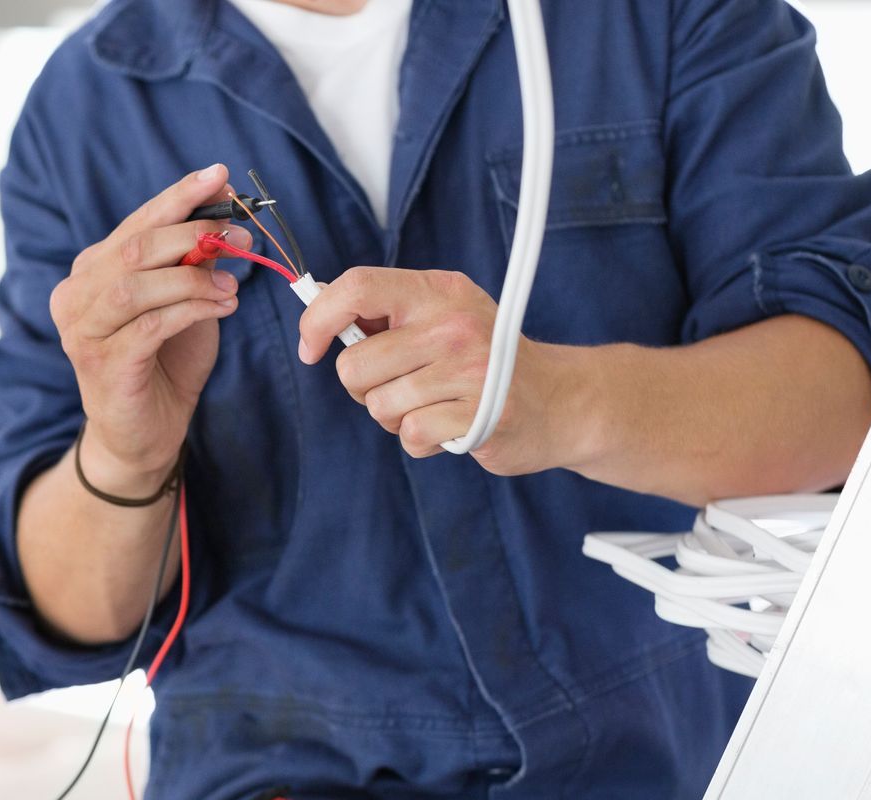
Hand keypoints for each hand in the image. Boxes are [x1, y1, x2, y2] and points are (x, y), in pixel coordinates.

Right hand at [49, 163, 250, 493]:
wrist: (143, 436)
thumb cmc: (162, 366)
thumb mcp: (182, 304)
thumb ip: (192, 265)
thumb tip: (223, 216)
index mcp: (90, 273)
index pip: (135, 224)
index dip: (177, 197)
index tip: (217, 175)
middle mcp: (75, 296)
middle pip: (134, 248)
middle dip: (195, 235)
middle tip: (242, 240)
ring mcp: (82, 331)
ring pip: (137, 284)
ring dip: (193, 278)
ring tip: (232, 288)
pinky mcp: (103, 364)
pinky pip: (150, 324)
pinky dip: (191, 310)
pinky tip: (222, 309)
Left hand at [297, 268, 586, 473]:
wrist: (559, 400)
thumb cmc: (485, 361)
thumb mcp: (443, 317)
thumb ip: (388, 314)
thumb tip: (318, 310)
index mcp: (437, 290)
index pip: (356, 286)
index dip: (318, 319)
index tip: (311, 348)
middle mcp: (452, 323)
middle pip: (354, 366)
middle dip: (365, 388)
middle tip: (404, 386)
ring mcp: (469, 368)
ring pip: (379, 406)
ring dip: (397, 417)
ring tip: (435, 405)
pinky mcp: (478, 414)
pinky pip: (410, 435)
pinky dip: (422, 441)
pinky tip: (450, 426)